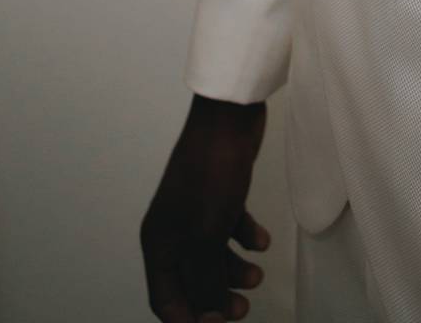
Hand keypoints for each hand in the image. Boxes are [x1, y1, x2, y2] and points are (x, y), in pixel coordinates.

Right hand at [141, 95, 269, 321]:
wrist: (229, 118)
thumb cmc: (210, 174)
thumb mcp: (205, 239)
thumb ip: (204, 283)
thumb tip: (209, 319)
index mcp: (159, 242)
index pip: (165, 299)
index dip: (189, 320)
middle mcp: (173, 229)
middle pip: (192, 280)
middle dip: (216, 299)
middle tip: (242, 309)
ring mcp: (196, 211)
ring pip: (212, 257)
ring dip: (234, 271)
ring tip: (258, 275)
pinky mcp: (219, 194)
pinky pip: (230, 228)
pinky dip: (246, 238)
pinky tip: (262, 240)